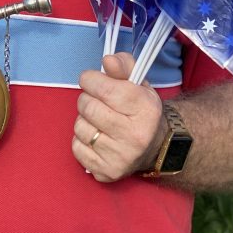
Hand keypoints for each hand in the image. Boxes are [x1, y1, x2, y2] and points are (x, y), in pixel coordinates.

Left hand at [71, 53, 166, 181]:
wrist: (156, 148)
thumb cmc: (141, 111)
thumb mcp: (139, 83)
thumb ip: (124, 66)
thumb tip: (107, 60)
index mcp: (145, 109)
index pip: (104, 87)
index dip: (90, 79)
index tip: (91, 80)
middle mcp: (135, 135)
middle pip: (88, 106)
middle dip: (86, 99)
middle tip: (96, 101)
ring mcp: (121, 157)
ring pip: (80, 127)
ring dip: (83, 120)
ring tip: (98, 120)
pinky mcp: (107, 172)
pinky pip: (76, 148)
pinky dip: (81, 140)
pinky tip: (96, 137)